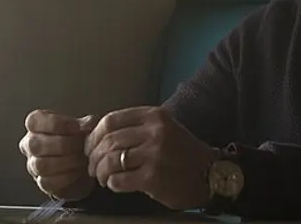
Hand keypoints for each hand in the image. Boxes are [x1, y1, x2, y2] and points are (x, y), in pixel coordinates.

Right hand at [19, 109, 97, 200]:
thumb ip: (85, 123)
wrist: (86, 164)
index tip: (77, 127)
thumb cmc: (80, 139)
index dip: (56, 124)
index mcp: (37, 125)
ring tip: (83, 158)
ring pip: (40, 164)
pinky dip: (67, 176)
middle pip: (34, 144)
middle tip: (82, 145)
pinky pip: (48, 182)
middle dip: (63, 144)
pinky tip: (80, 171)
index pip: (34, 121)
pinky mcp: (42, 183)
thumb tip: (87, 124)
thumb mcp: (83, 126)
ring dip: (66, 161)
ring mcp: (33, 165)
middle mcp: (30, 144)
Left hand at [85, 106, 215, 209]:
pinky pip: (119, 180)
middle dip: (94, 157)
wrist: (209, 174)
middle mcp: (154, 131)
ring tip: (103, 178)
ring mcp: (154, 154)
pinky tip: (116, 185)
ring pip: (110, 161)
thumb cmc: (182, 153)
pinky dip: (112, 184)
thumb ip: (137, 127)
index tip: (90, 147)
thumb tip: (99, 135)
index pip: (111, 120)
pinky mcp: (153, 177)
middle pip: (108, 141)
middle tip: (93, 167)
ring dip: (100, 172)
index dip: (94, 135)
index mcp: (154, 116)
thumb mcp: (163, 129)